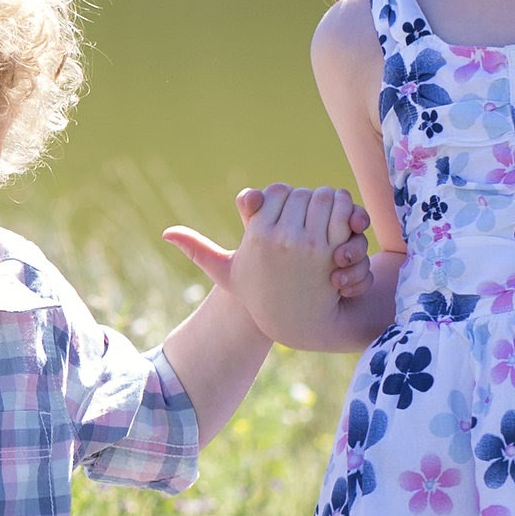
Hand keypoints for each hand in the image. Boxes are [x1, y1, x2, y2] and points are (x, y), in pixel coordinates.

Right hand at [201, 183, 368, 345]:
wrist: (296, 324)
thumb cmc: (257, 295)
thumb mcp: (226, 272)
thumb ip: (198, 249)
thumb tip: (165, 233)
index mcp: (256, 235)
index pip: (276, 192)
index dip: (285, 198)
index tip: (288, 213)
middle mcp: (280, 237)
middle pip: (303, 193)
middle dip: (310, 201)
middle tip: (313, 214)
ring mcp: (308, 245)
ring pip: (325, 198)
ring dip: (332, 204)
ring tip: (331, 217)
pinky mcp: (333, 252)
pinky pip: (344, 213)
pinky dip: (349, 215)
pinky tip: (346, 227)